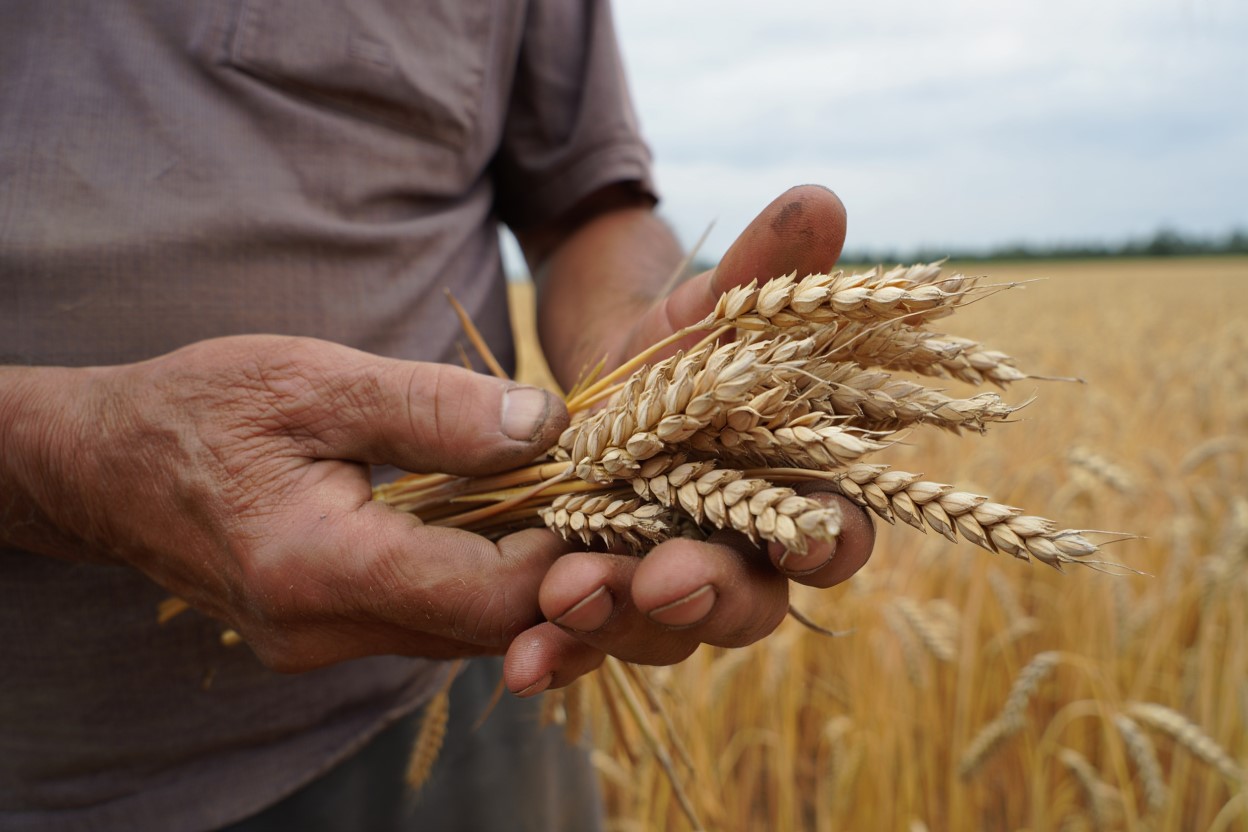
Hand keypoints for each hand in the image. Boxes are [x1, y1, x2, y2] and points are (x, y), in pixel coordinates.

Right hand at [1, 335, 573, 671]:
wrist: (103, 466)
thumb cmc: (200, 408)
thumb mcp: (316, 380)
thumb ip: (434, 408)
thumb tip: (548, 424)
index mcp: (317, 567)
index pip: (487, 595)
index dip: (565, 550)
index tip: (603, 486)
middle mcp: (321, 631)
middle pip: (487, 628)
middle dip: (557, 569)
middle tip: (601, 497)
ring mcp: (320, 645)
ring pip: (462, 632)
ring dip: (518, 575)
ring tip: (558, 501)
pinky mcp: (323, 637)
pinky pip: (426, 621)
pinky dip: (472, 577)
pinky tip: (494, 522)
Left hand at [504, 185, 875, 694]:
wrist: (604, 380)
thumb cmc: (683, 347)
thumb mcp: (714, 307)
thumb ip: (768, 272)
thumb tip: (819, 198)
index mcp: (792, 494)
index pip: (833, 535)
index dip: (827, 545)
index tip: (805, 541)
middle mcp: (738, 557)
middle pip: (745, 601)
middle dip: (706, 595)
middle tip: (661, 579)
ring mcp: (665, 587)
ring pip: (661, 629)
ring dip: (618, 623)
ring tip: (565, 597)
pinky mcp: (600, 601)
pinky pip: (585, 643)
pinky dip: (558, 655)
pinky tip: (523, 667)